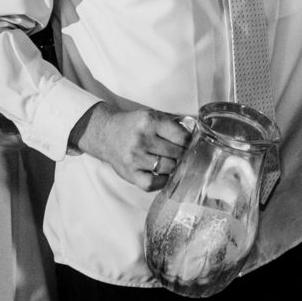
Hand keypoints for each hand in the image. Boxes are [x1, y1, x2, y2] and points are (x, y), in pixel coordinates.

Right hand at [73, 102, 190, 191]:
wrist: (106, 133)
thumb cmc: (134, 125)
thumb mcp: (152, 116)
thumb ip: (172, 126)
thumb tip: (195, 139)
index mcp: (150, 122)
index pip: (182, 137)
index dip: (187, 141)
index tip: (185, 143)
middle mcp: (141, 140)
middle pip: (177, 153)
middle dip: (180, 153)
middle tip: (176, 152)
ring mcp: (134, 158)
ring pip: (169, 167)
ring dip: (172, 166)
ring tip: (167, 160)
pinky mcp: (129, 173)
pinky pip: (153, 184)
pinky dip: (161, 181)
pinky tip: (161, 173)